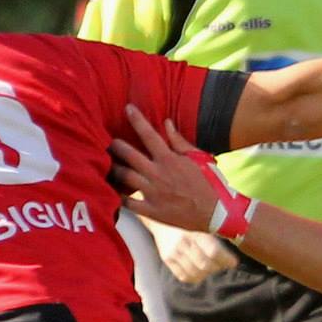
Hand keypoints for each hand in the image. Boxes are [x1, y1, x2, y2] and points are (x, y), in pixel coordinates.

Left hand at [108, 120, 234, 281]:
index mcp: (169, 159)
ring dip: (112, 169)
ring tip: (104, 164)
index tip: (127, 108)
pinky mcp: (152, 211)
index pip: (149, 134)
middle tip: (104, 141)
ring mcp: (153, 193)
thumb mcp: (199, 158)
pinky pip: (129, 204)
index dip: (137, 119)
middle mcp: (158, 174)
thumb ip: (180, 141)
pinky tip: (111, 192)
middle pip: (128, 155)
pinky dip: (118, 198)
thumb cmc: (210, 183)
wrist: (217, 213)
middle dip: (114, 146)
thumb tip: (166, 123)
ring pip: (124, 177)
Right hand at [152, 219, 236, 282]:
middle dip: (218, 268)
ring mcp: (174, 252)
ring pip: (195, 273)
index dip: (226, 260)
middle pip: (205, 265)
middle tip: (223, 264)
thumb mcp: (201, 220)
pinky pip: (184, 276)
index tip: (233, 262)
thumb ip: (215, 231)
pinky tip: (200, 272)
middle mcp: (184, 242)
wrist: (160, 216)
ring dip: (208, 274)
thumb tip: (237, 240)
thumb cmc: (187, 218)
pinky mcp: (167, 259)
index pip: (213, 251)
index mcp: (195, 230)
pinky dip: (195, 277)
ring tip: (212, 268)